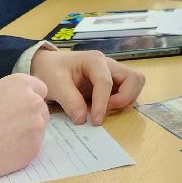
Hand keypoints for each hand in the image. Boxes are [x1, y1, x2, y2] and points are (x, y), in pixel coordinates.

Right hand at [0, 74, 50, 178]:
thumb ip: (4, 97)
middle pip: (40, 109)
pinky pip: (32, 146)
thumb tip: (7, 103)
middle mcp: (34, 102)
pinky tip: (5, 152)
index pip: (39, 88)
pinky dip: (22, 149)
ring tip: (4, 141)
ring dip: (27, 132)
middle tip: (11, 126)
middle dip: (29, 116)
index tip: (19, 106)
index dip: (28, 98)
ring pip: (38, 128)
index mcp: (22, 84)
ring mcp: (37, 126)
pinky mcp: (35, 148)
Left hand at [30, 46, 145, 125]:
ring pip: (134, 84)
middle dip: (124, 98)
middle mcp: (108, 65)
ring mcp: (112, 73)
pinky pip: (127, 91)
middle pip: (134, 79)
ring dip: (125, 100)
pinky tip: (104, 107)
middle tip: (106, 109)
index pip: (106, 83)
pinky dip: (122, 101)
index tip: (95, 121)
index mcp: (94, 60)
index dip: (103, 104)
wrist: (47, 65)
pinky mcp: (112, 82)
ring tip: (105, 108)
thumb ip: (69, 101)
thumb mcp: (55, 84)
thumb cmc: (50, 70)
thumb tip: (83, 119)